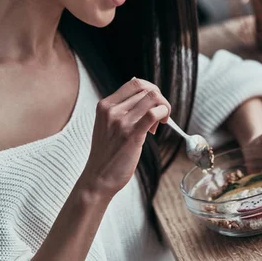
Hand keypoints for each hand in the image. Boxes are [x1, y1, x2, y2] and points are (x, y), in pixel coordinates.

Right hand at [80, 78, 170, 198]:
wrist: (98, 178)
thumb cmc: (107, 152)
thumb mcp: (107, 124)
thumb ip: (122, 109)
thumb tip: (147, 97)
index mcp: (105, 105)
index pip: (135, 82)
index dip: (151, 89)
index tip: (154, 103)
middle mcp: (111, 110)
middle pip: (146, 89)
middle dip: (159, 100)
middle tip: (159, 117)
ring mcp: (121, 122)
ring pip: (153, 98)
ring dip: (163, 107)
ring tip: (158, 123)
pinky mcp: (131, 135)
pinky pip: (153, 114)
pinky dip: (163, 113)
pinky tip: (161, 123)